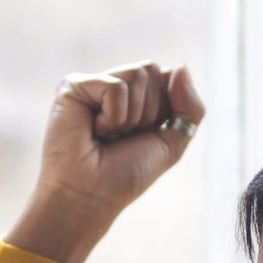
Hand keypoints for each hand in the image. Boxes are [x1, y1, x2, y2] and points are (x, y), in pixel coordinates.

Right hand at [9, 61, 206, 262]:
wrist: (91, 196)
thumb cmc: (124, 174)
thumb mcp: (171, 142)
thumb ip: (190, 107)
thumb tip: (181, 66)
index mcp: (134, 95)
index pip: (166, 76)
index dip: (164, 109)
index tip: (143, 135)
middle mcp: (112, 84)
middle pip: (151, 70)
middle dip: (148, 112)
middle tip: (121, 138)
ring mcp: (92, 84)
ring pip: (137, 74)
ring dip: (131, 117)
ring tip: (107, 136)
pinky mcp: (73, 86)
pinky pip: (115, 87)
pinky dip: (113, 117)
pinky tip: (93, 131)